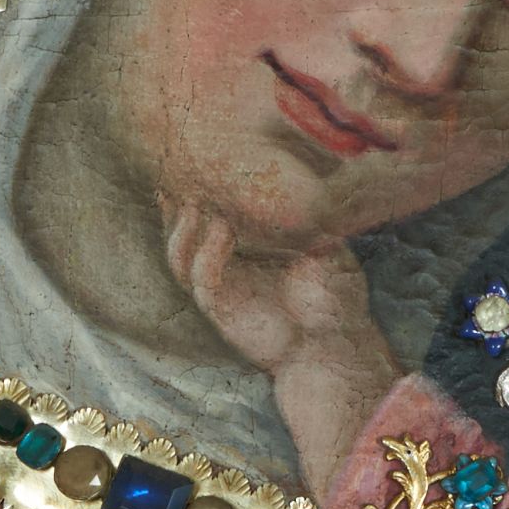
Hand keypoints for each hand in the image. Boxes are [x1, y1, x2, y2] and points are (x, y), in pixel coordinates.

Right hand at [161, 198, 397, 495]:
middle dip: (173, 208)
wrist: (330, 349)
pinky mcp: (222, 311)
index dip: (196, 192)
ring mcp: (222, 288)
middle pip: (182, 233)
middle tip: (177, 174)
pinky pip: (203, 281)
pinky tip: (222, 230)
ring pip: (181, 257)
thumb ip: (313, 223)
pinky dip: (207, 255)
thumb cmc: (334, 299)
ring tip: (195, 202)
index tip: (197, 160)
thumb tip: (312, 185)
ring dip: (182, 229)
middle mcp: (227, 266)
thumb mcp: (328, 253)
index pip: (207, 216)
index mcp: (245, 248)